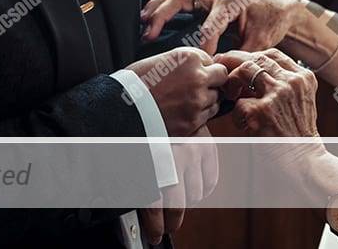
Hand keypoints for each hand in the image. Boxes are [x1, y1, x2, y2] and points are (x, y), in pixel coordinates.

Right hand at [127, 46, 227, 135]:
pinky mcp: (193, 121)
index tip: (197, 72)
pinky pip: (208, 116)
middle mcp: (198, 78)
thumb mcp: (163, 59)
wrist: (121, 108)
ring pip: (217, 98)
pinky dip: (200, 114)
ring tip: (187, 100)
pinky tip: (185, 111)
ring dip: (207, 98)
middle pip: (222, 77)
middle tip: (199, 86)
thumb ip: (186, 61)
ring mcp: (197, 101)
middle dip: (213, 81)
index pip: (212, 60)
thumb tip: (203, 65)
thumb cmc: (137, 82)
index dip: (205, 67)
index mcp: (189, 57)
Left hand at [137, 126, 218, 245]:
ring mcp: (192, 152)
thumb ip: (134, 185)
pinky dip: (203, 188)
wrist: (148, 102)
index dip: (155, 228)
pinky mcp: (205, 145)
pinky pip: (210, 179)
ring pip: (195, 194)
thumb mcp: (127, 160)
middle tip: (167, 225)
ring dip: (186, 202)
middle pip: (178, 206)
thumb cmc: (134, 130)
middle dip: (171, 221)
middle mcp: (173, 160)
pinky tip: (194, 188)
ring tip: (178, 201)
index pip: (155, 209)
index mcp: (150, 164)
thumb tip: (135, 209)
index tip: (154, 235)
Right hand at [141, 0, 302, 54]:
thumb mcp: (261, 41)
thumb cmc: (270, 24)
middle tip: (148, 33)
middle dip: (163, 15)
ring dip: (157, 6)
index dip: (204, 47)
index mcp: (231, 2)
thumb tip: (222, 70)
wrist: (280, 8)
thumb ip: (242, 54)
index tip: (199, 63)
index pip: (210, 26)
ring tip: (142, 20)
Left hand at [216, 49, 321, 137]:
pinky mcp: (263, 112)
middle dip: (234, 61)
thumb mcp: (299, 101)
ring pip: (245, 70)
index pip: (273, 54)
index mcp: (303, 77)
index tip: (239, 62)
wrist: (307, 163)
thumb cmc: (298, 136)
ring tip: (230, 94)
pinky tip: (243, 125)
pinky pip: (238, 104)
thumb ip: (282, 84)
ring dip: (232, 81)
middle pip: (257, 58)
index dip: (252, 56)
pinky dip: (236, 115)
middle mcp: (292, 82)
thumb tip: (249, 72)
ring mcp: (278, 95)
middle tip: (220, 67)